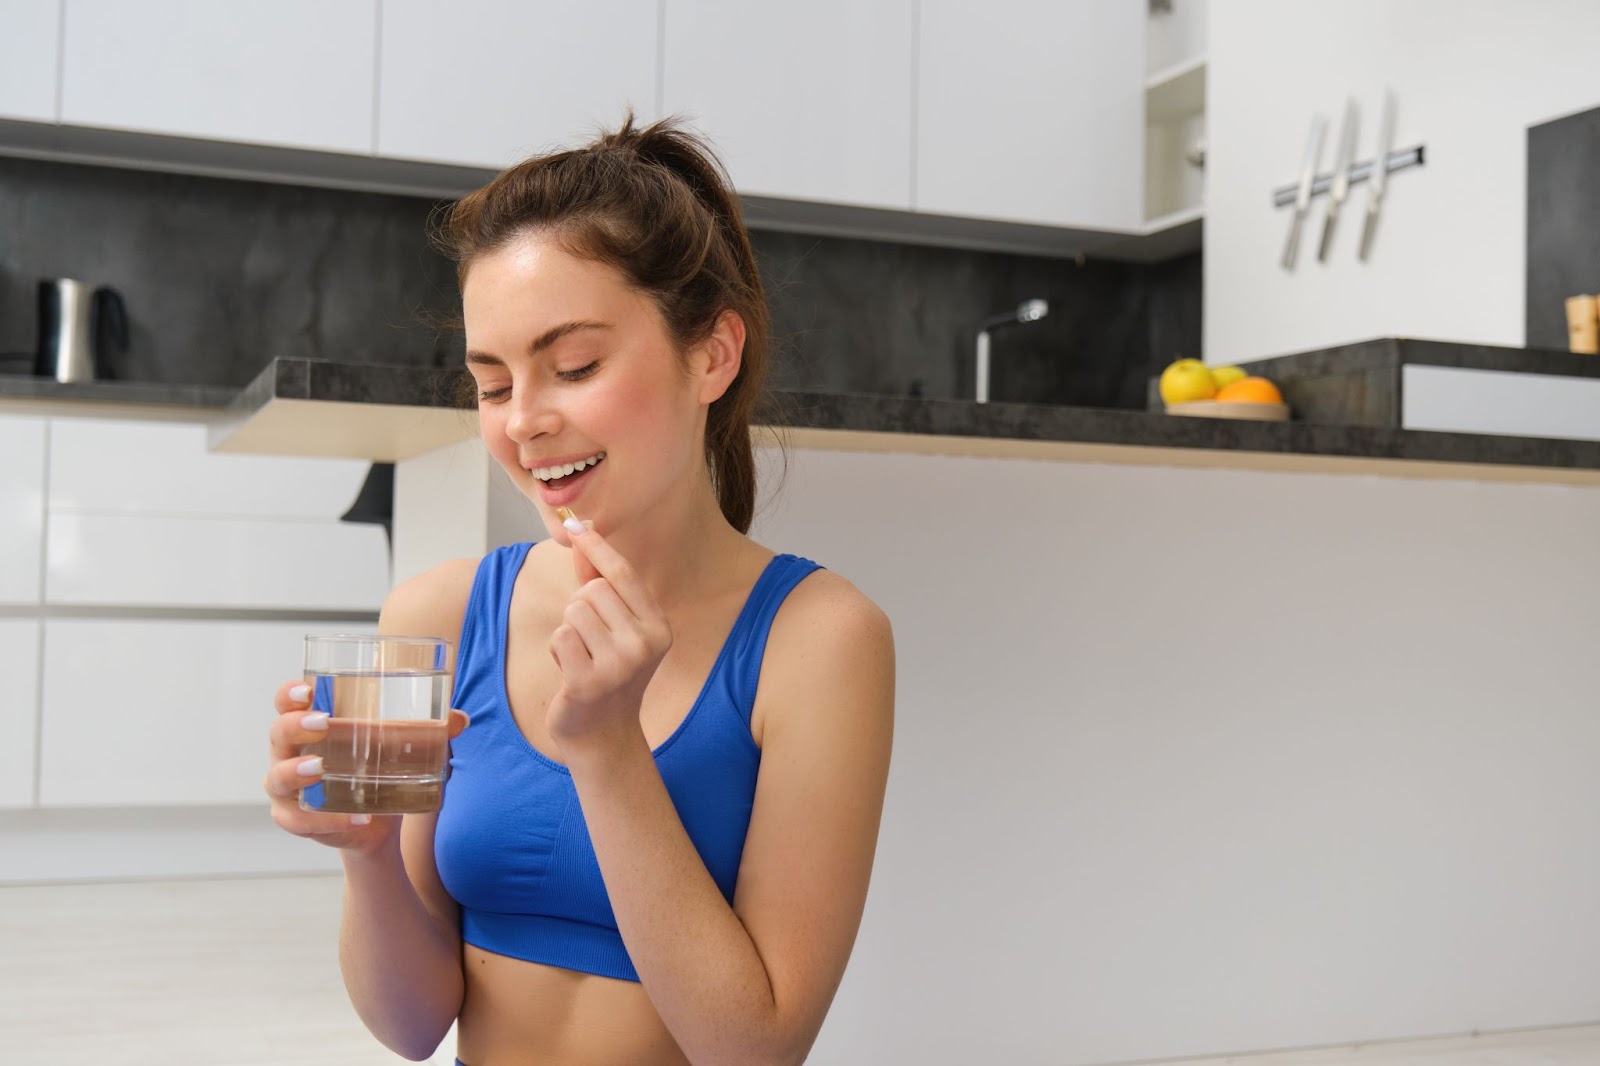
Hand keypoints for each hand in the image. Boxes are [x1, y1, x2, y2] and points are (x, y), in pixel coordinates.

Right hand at [263, 680, 468, 851]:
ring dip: (296, 771)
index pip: (286, 703)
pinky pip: (300, 821)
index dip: (289, 693)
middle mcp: (290, 754)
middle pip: (278, 734)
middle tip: (324, 723)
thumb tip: (460, 719)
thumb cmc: (377, 770)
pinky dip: (326, 821)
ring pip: (278, 777)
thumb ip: (430, 731)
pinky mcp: (296, 820)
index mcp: (310, 726)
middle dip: (295, 726)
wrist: (374, 823)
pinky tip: (354, 818)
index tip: (305, 689)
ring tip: (321, 769)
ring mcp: (288, 789)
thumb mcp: (401, 747)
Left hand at [547, 524, 672, 757]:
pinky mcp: (590, 681)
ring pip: (574, 611)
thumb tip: (580, 534)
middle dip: (580, 608)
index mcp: (658, 625)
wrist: (602, 731)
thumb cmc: (605, 670)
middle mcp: (645, 643)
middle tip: (590, 640)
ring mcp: (620, 664)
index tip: (575, 526)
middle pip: (593, 589)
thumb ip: (597, 580)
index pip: (623, 574)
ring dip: (568, 630)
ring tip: (582, 655)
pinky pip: (560, 637)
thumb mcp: (610, 624)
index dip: (597, 547)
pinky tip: (572, 670)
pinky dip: (558, 650)